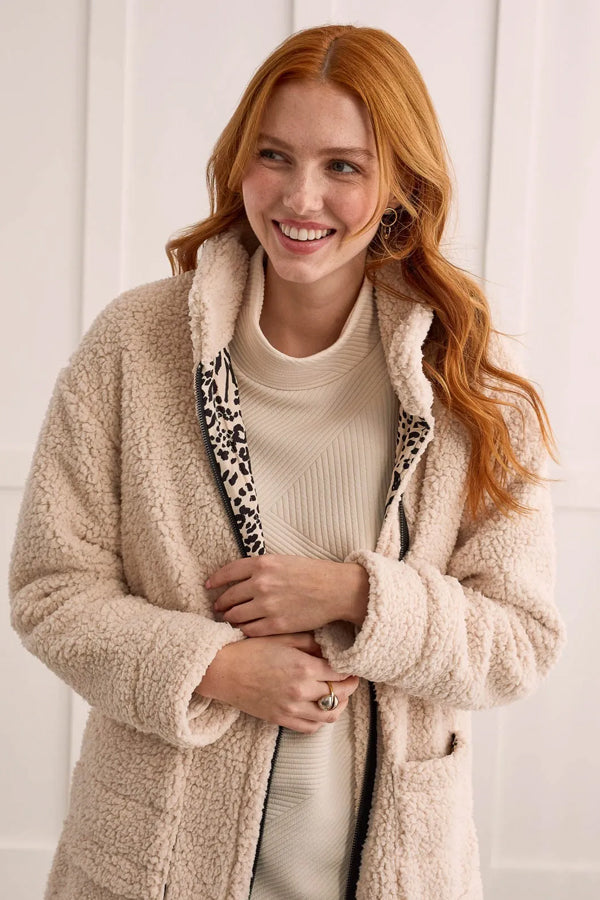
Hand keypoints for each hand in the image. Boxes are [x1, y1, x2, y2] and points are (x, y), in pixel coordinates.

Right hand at [194, 632, 359, 733]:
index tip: (351, 665)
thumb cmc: (250, 649)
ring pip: (329, 715)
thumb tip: (329, 649)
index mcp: (303, 667)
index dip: (349, 669)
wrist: (222, 670)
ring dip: (339, 705)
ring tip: (339, 695)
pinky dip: (321, 720)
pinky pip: (310, 727)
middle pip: (340, 694)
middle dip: (349, 686)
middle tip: (351, 679)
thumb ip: (309, 642)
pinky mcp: (281, 720)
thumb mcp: (282, 637)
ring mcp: (291, 708)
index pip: (340, 673)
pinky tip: (320, 708)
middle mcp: (301, 691)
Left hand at [207, 554, 368, 635]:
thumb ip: (261, 568)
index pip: (227, 573)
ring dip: (230, 618)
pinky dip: (243, 630)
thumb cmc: (312, 573)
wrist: (336, 590)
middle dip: (221, 604)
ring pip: (236, 616)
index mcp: (262, 564)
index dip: (215, 581)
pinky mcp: (275, 624)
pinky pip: (249, 630)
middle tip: (218, 608)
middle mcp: (261, 583)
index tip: (209, 586)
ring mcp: (267, 605)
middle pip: (228, 597)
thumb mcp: (283, 560)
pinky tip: (244, 629)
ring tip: (229, 620)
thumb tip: (240, 578)